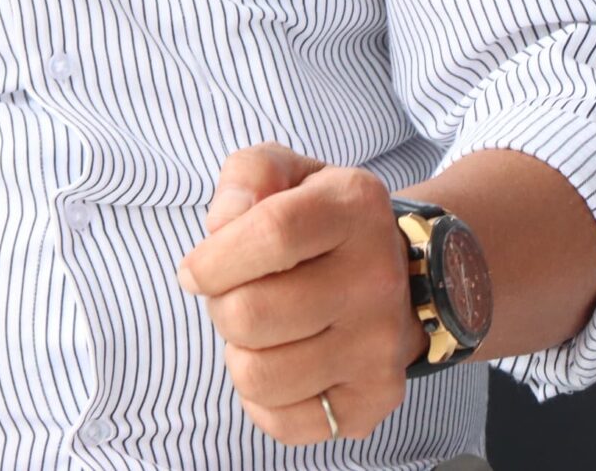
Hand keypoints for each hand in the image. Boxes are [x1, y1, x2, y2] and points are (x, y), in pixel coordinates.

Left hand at [176, 143, 424, 444]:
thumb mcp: (286, 173)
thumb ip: (247, 176)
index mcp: (355, 208)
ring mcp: (381, 346)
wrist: (400, 274)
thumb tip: (223, 225)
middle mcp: (377, 278)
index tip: (195, 270)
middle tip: (236, 295)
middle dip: (220, 305)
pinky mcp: (375, 399)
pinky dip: (262, 398)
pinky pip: (282, 422)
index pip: (270, 234)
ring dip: (239, 353)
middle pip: (251, 313)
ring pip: (259, 374)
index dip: (213, 259)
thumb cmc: (319, 222)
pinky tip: (282, 361)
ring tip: (261, 330)